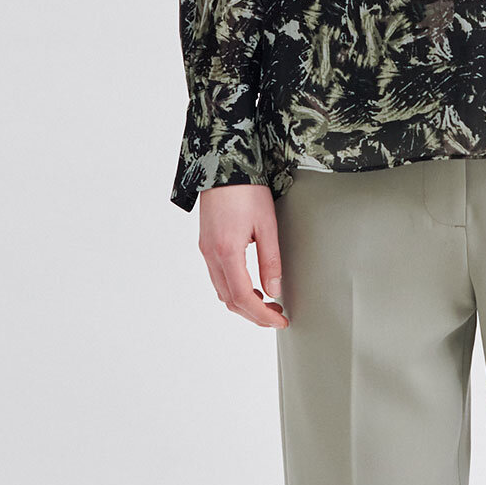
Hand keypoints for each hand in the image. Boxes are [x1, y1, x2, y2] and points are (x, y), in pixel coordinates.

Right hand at [196, 182, 288, 327]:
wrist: (222, 164)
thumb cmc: (246, 190)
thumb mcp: (266, 225)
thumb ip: (271, 261)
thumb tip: (274, 290)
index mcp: (227, 251)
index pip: (242, 298)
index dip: (262, 315)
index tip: (280, 320)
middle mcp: (211, 254)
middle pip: (229, 300)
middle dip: (253, 314)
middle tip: (277, 315)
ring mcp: (205, 250)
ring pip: (221, 291)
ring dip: (243, 303)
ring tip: (267, 302)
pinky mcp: (206, 243)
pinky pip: (217, 277)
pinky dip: (234, 289)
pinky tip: (251, 286)